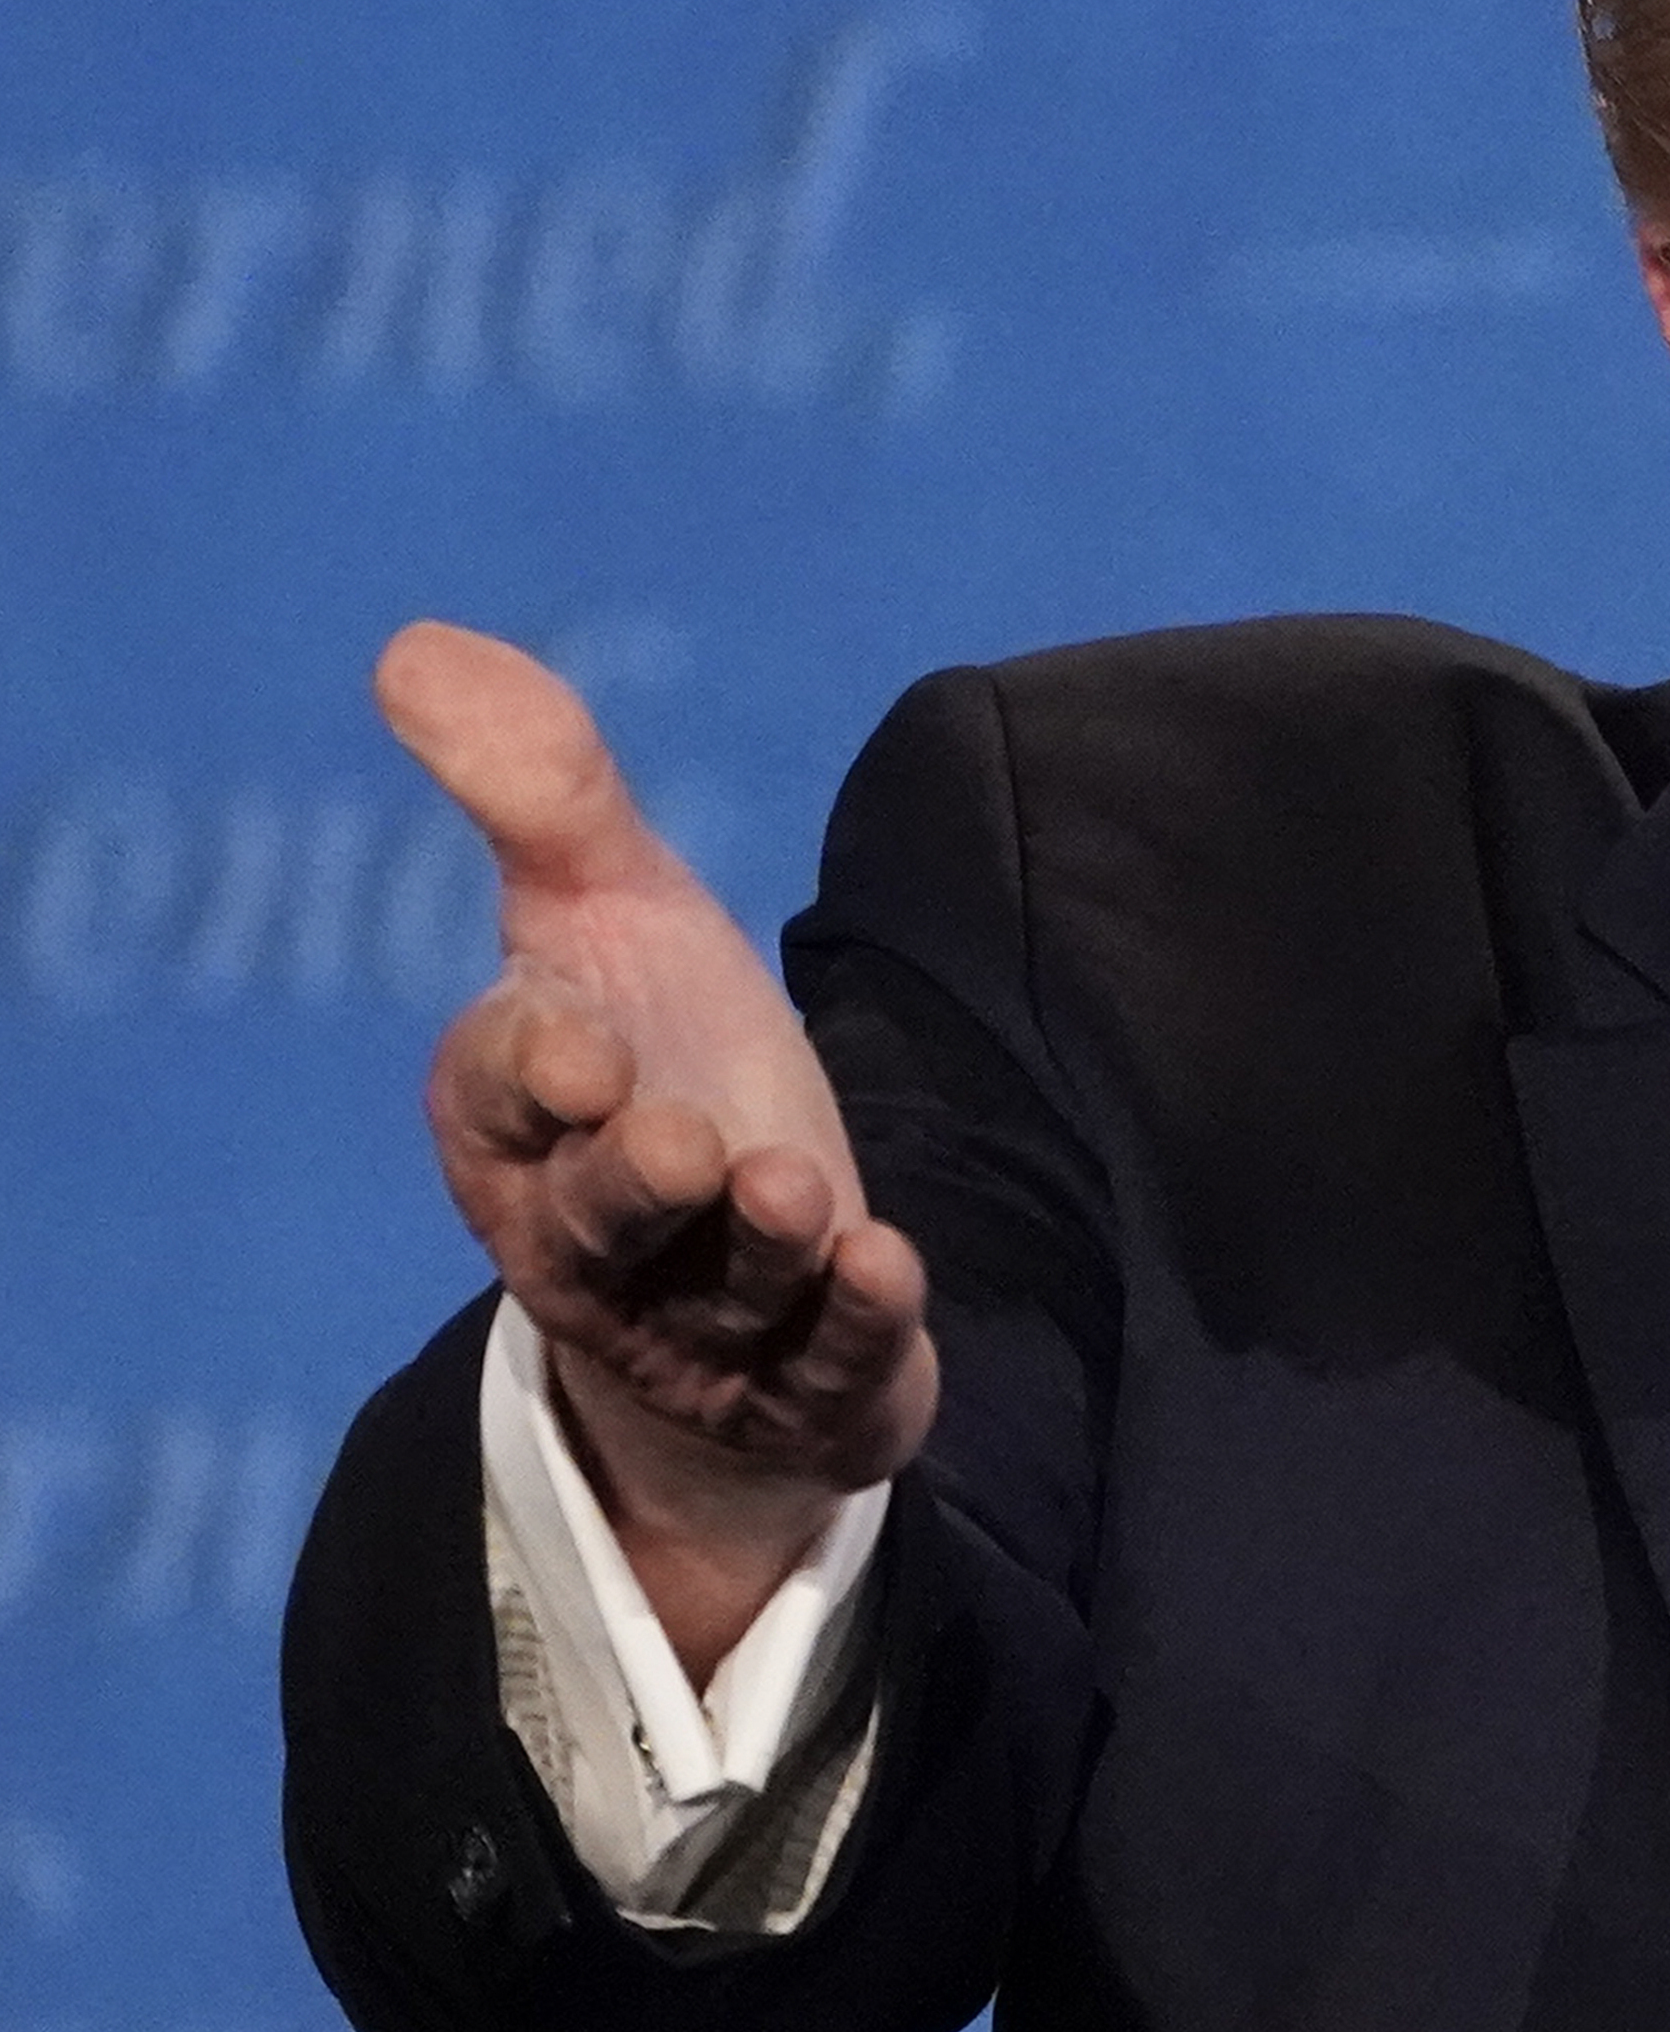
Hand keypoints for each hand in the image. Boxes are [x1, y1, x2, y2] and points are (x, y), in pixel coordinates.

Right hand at [379, 624, 935, 1685]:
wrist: (758, 1255)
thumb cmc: (663, 1067)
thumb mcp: (613, 918)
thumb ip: (541, 793)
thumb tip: (417, 644)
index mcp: (518, 1126)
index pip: (492, 1099)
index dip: (524, 1073)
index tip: (573, 1041)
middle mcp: (593, 1237)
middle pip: (594, 1222)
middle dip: (633, 1182)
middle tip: (683, 1135)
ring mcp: (701, 1324)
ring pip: (716, 1299)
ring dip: (755, 1249)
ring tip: (792, 1189)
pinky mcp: (808, 1386)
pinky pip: (826, 1370)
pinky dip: (852, 1324)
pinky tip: (889, 1264)